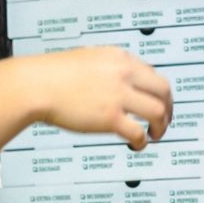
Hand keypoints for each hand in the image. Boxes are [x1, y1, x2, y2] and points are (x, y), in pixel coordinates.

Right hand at [6, 47, 172, 149]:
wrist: (35, 85)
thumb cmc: (51, 74)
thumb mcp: (85, 59)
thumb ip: (105, 68)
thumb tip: (114, 82)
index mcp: (118, 58)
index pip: (152, 74)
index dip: (157, 92)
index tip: (155, 102)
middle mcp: (123, 73)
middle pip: (164, 90)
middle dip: (169, 108)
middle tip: (164, 121)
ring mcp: (118, 95)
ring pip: (158, 111)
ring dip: (161, 126)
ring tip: (155, 135)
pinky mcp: (110, 117)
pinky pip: (139, 132)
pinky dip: (143, 141)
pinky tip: (137, 145)